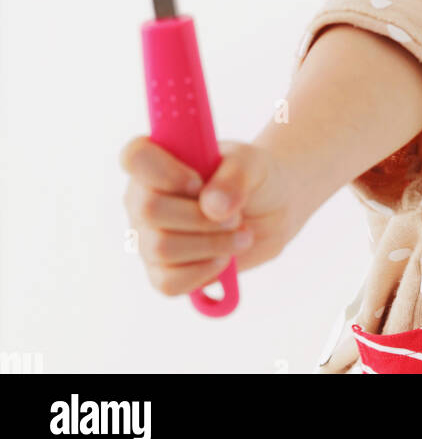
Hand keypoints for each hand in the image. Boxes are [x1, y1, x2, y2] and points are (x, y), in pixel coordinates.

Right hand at [120, 136, 297, 298]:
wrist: (270, 210)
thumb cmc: (252, 177)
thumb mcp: (252, 164)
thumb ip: (234, 177)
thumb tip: (211, 207)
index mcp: (159, 158)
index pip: (135, 156)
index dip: (165, 172)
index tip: (198, 183)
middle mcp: (143, 197)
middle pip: (149, 209)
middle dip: (201, 217)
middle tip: (235, 216)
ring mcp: (148, 236)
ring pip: (160, 248)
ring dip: (211, 244)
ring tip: (241, 235)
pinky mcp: (161, 271)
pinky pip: (168, 282)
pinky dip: (203, 272)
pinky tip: (224, 257)